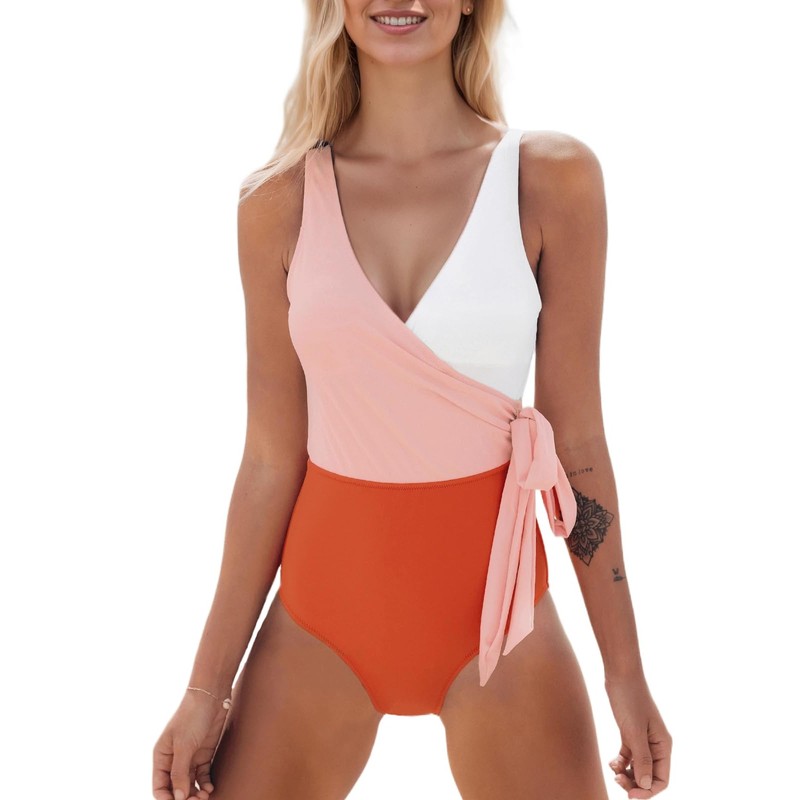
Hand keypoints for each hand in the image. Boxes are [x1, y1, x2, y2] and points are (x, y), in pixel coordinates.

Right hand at [152, 689, 230, 799]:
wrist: (211, 696)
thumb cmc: (192, 717)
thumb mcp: (184, 746)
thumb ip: (180, 772)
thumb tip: (177, 798)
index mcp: (161, 756)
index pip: (160, 786)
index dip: (167, 798)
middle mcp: (173, 759)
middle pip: (175, 787)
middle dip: (184, 797)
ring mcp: (189, 757)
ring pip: (189, 784)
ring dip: (196, 793)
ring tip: (205, 796)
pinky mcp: (203, 754)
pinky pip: (202, 775)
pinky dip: (205, 784)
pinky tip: (210, 788)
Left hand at [604, 672, 671, 797]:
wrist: (620, 673)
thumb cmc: (629, 698)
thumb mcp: (634, 731)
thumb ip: (642, 758)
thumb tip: (646, 785)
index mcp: (663, 745)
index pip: (661, 779)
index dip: (647, 791)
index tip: (630, 794)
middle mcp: (656, 744)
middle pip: (649, 776)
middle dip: (635, 783)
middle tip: (617, 781)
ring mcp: (643, 739)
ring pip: (638, 767)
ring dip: (627, 773)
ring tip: (613, 769)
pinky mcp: (630, 733)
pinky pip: (629, 756)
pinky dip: (621, 762)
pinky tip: (612, 762)